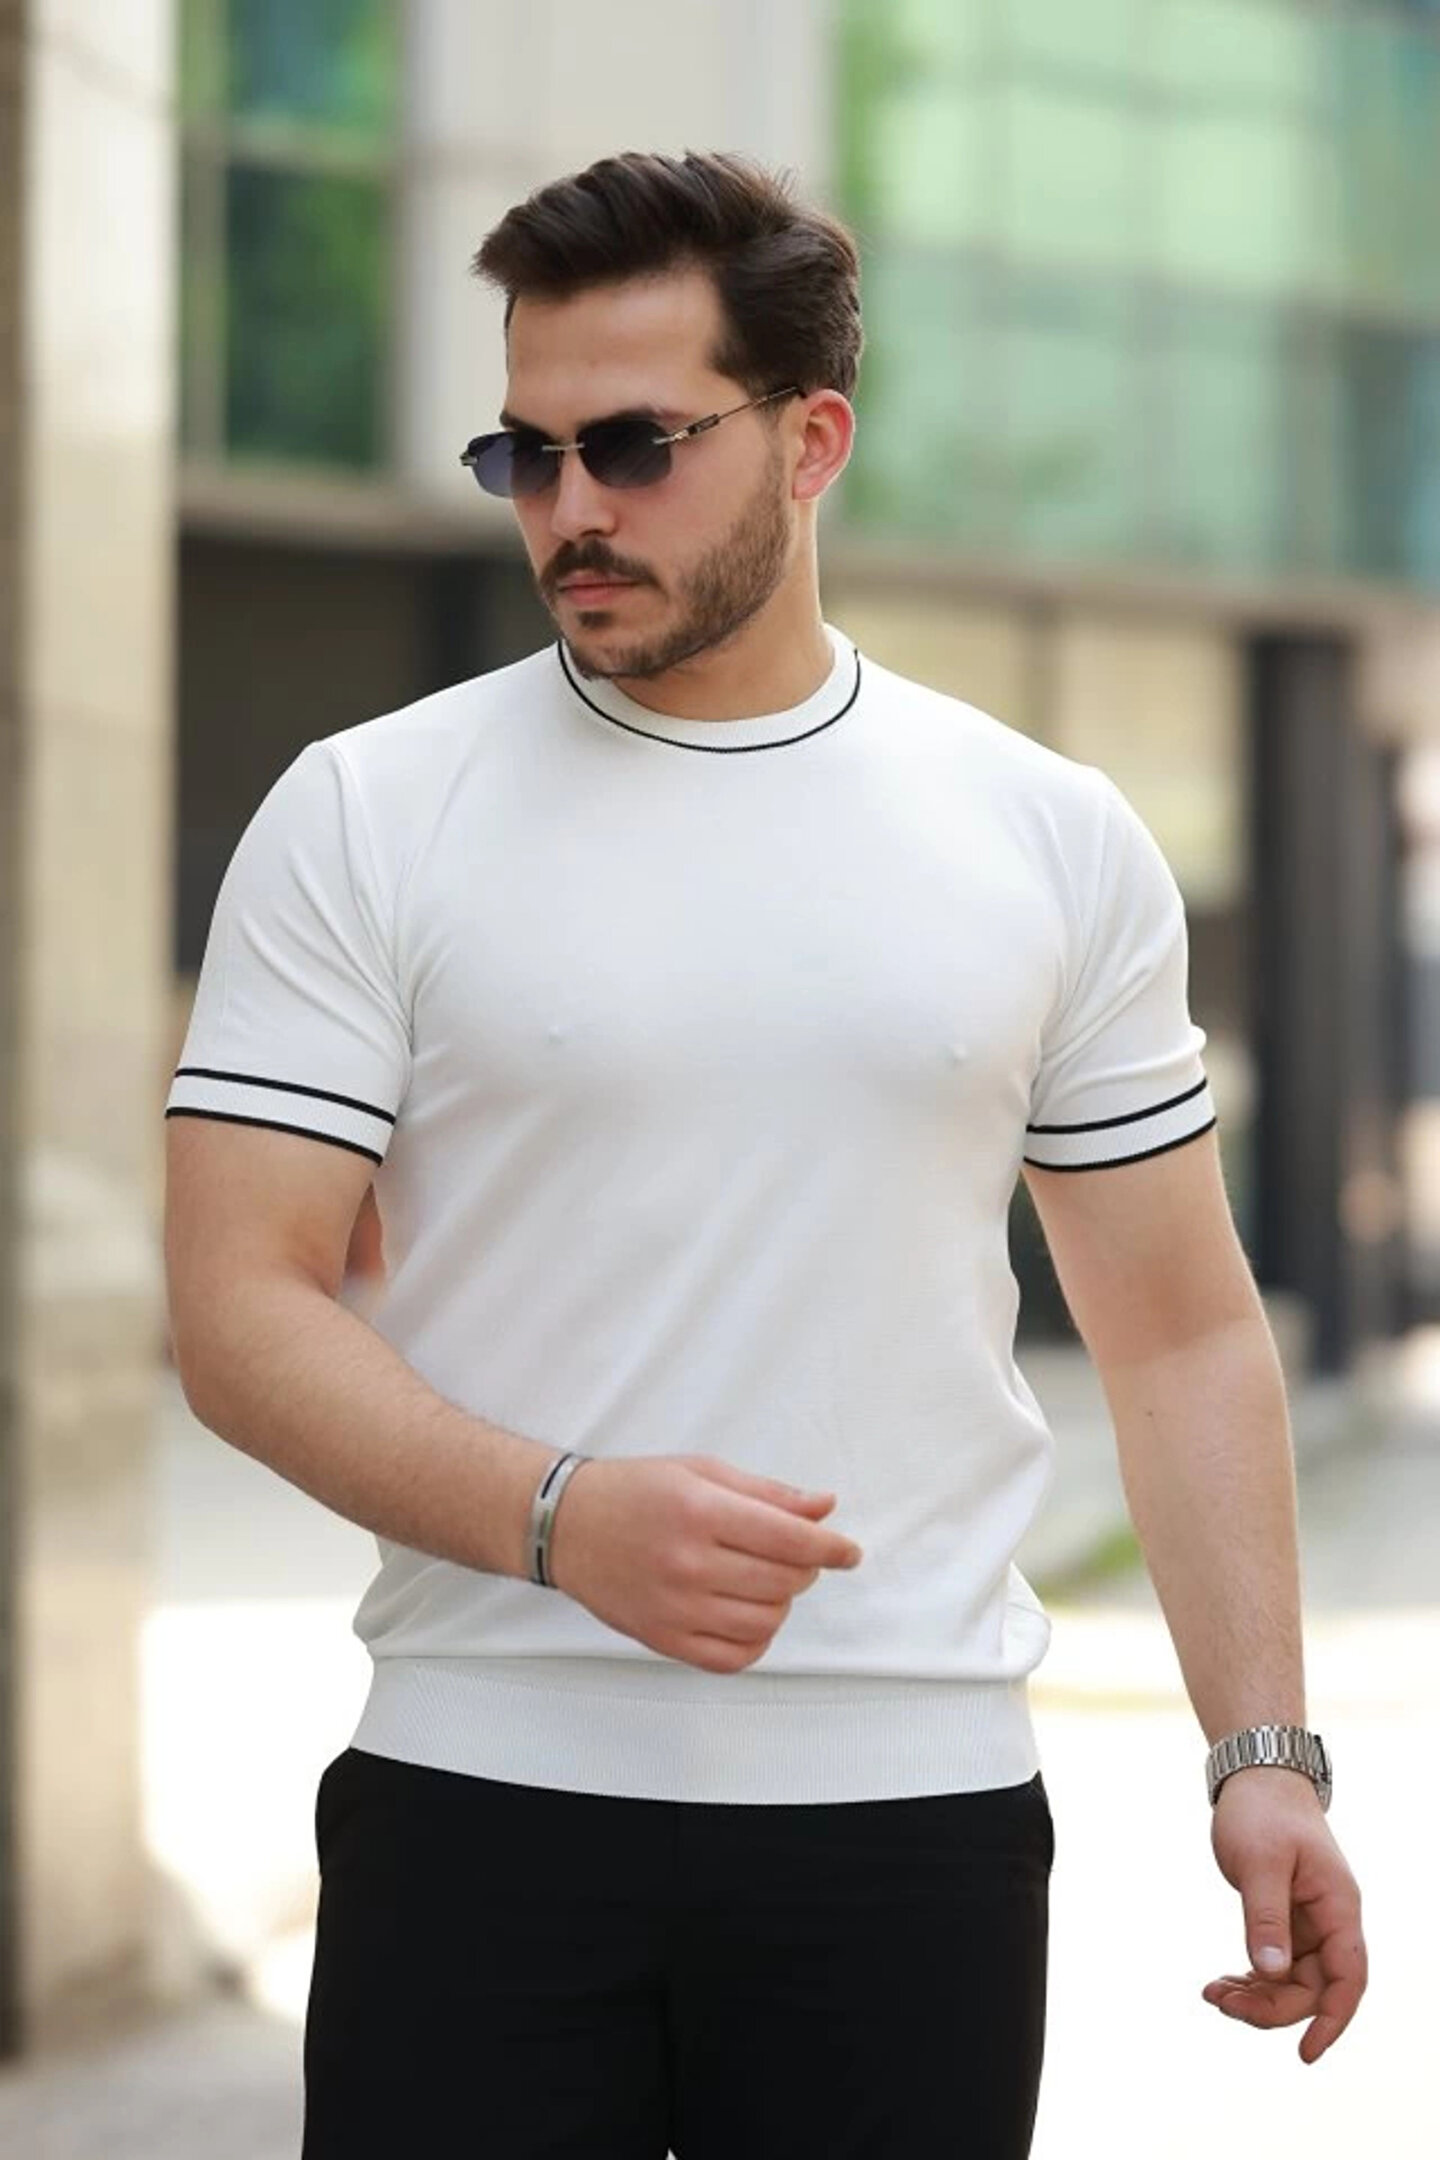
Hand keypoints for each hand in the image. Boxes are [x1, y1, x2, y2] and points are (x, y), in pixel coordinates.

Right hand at [546, 1453, 862, 1671]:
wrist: (567, 1526)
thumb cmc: (635, 1491)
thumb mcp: (701, 1472)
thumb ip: (767, 1493)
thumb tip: (824, 1508)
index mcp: (700, 1511)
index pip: (789, 1538)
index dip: (830, 1547)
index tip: (848, 1551)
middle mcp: (687, 1562)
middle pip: (784, 1581)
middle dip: (805, 1569)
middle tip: (794, 1555)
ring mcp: (674, 1606)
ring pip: (765, 1620)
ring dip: (781, 1602)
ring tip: (763, 1580)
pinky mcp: (663, 1638)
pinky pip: (734, 1656)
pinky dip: (756, 1639)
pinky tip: (748, 1614)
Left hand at [1204, 1766, 1367, 2063]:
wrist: (1256, 1777)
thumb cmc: (1262, 1811)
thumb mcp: (1261, 1862)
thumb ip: (1266, 1917)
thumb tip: (1271, 1973)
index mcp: (1338, 1908)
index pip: (1348, 1979)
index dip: (1332, 2021)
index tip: (1307, 2054)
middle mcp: (1330, 1921)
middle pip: (1313, 1988)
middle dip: (1272, 2006)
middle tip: (1221, 2002)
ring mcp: (1309, 1921)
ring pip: (1292, 1981)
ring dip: (1257, 1996)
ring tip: (1213, 1993)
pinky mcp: (1286, 1918)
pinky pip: (1276, 1964)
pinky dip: (1252, 1978)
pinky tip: (1222, 1982)